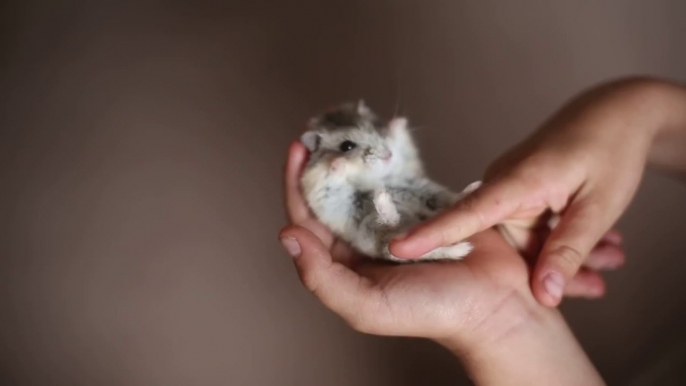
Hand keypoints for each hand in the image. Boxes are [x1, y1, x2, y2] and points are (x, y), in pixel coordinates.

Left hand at [279, 141, 603, 384]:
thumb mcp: (366, 306)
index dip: (298, 185)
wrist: (494, 306)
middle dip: (324, 161)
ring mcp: (393, 220)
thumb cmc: (431, 312)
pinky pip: (400, 176)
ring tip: (347, 123)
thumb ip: (321, 277)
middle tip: (320, 127)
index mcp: (343, 262)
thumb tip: (288, 235)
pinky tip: (383, 132)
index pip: (308, 219)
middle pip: (333, 193)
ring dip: (354, 153)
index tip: (298, 149)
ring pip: (364, 180)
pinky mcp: (423, 206)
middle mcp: (363, 239)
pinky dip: (390, 155)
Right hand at [389, 78, 662, 306]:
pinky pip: (531, 231)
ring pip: (523, 241)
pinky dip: (562, 241)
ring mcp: (511, 191)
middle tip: (596, 284)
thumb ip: (569, 250)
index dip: (431, 234)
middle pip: (504, 245)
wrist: (618, 112)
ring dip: (565, 254)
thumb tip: (544, 294)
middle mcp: (504, 186)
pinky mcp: (520, 195)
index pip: (466, 214)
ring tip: (611, 255)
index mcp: (516, 181)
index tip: (395, 248)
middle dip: (546, 268)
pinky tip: (602, 246)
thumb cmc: (610, 149)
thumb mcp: (599, 205)